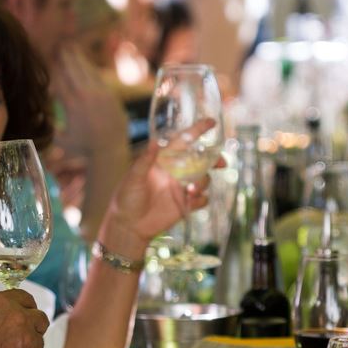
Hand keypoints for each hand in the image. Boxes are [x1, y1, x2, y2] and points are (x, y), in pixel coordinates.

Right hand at [50, 47, 127, 158]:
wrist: (110, 150)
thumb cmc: (83, 148)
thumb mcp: (61, 141)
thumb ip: (49, 127)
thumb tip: (37, 114)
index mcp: (72, 105)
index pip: (60, 82)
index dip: (54, 71)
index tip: (49, 62)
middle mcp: (86, 96)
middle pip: (74, 71)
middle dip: (66, 58)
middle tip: (60, 46)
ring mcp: (101, 94)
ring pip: (87, 71)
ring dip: (79, 58)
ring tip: (73, 48)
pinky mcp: (111, 95)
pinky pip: (99, 77)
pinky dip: (91, 69)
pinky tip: (87, 63)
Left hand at [99, 119, 219, 256]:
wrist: (128, 225)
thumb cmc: (126, 197)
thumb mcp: (134, 178)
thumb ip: (145, 160)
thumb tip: (155, 141)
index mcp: (163, 160)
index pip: (183, 142)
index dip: (197, 131)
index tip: (211, 123)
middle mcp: (175, 172)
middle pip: (201, 160)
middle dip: (214, 159)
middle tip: (221, 163)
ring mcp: (181, 188)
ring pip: (204, 179)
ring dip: (204, 182)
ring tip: (192, 190)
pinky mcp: (184, 204)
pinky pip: (202, 199)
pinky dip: (201, 199)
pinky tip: (191, 202)